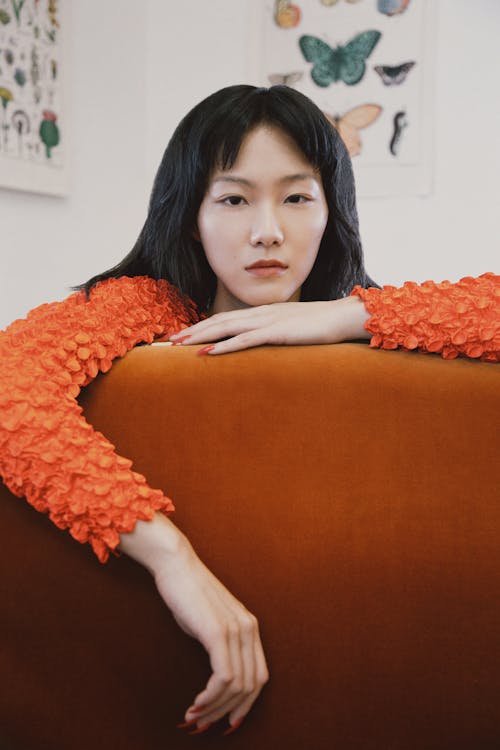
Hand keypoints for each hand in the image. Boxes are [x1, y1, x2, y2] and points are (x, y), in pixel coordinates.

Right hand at [119, 514, 268, 733]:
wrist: (175, 565)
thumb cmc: (187, 594)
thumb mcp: (209, 623)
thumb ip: (218, 647)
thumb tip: (215, 681)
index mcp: (250, 627)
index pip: (259, 678)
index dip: (245, 705)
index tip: (226, 722)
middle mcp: (249, 629)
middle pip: (250, 687)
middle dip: (227, 712)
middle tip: (203, 726)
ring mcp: (236, 630)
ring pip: (236, 686)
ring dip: (214, 709)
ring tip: (193, 718)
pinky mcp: (218, 632)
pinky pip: (223, 678)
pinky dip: (210, 697)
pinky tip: (195, 703)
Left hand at [170, 296, 369, 354]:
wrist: (343, 317)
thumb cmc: (321, 326)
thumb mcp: (293, 330)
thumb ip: (276, 335)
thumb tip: (263, 345)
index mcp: (263, 314)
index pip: (225, 319)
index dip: (202, 327)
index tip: (183, 337)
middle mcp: (260, 314)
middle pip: (219, 321)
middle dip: (192, 331)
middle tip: (169, 342)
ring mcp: (268, 322)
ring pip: (226, 328)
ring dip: (200, 337)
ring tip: (179, 345)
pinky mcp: (278, 333)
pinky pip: (246, 340)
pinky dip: (225, 346)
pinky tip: (208, 353)